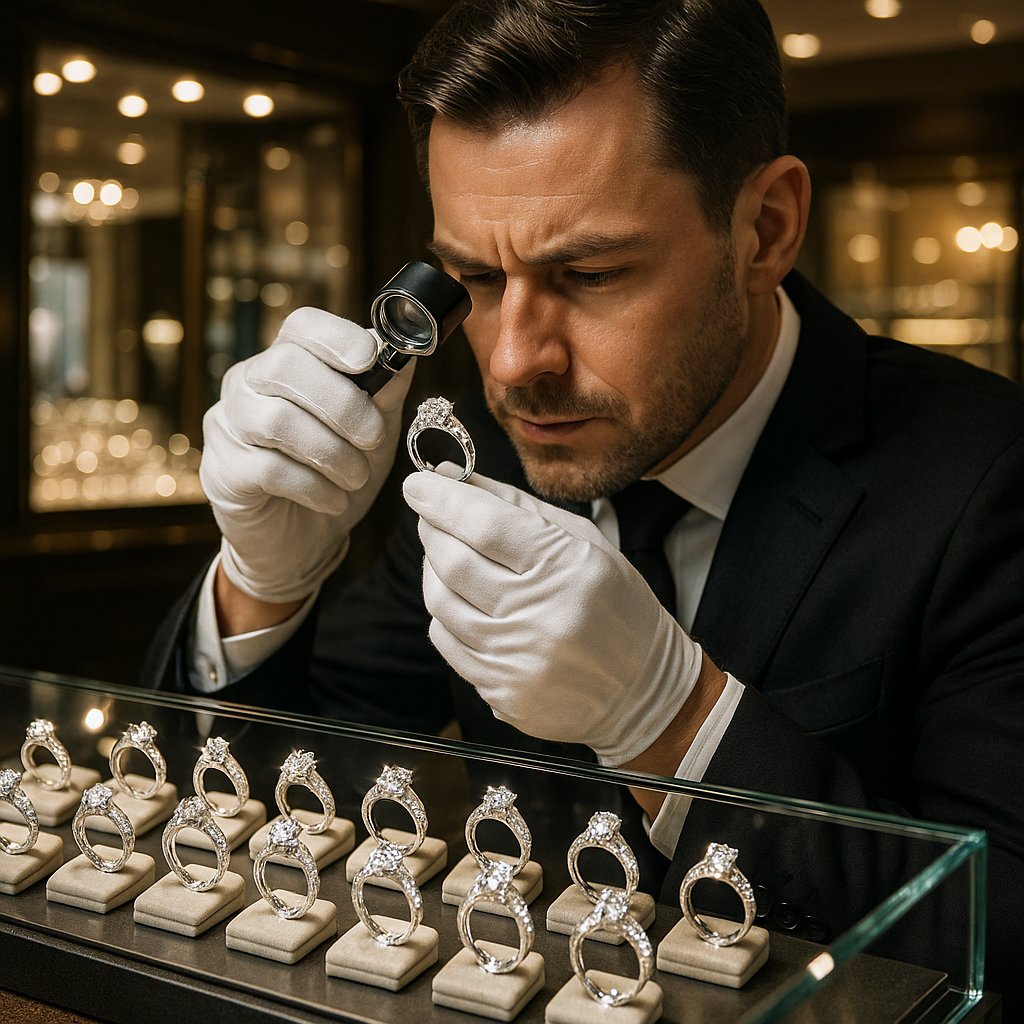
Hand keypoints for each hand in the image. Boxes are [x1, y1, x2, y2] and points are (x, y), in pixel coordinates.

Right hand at [201, 307, 412, 603]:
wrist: (303, 541)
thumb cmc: (336, 473)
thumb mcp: (374, 431)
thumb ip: (386, 392)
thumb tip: (405, 355)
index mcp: (286, 361)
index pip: (301, 326)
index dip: (336, 338)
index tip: (370, 361)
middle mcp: (248, 383)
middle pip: (285, 367)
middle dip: (342, 404)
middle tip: (374, 437)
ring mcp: (228, 425)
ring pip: (277, 420)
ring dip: (332, 452)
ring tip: (356, 477)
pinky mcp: (223, 471)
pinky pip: (269, 469)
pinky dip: (313, 487)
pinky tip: (333, 500)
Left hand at [403, 469, 704, 764]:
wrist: (645, 690)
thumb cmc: (616, 606)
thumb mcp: (583, 542)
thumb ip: (516, 506)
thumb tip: (453, 478)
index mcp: (569, 568)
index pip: (485, 525)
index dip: (442, 499)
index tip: (418, 484)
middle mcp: (541, 617)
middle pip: (453, 562)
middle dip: (432, 529)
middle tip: (430, 515)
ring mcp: (518, 661)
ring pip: (441, 603)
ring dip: (433, 571)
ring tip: (448, 556)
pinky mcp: (502, 693)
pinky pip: (446, 642)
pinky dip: (445, 614)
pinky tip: (465, 602)